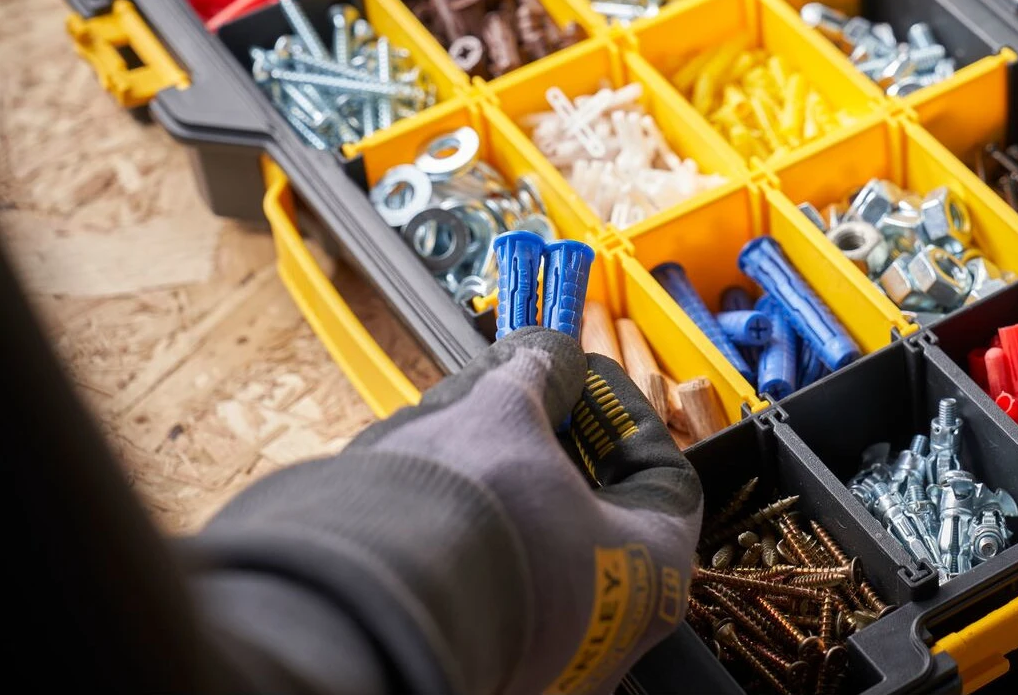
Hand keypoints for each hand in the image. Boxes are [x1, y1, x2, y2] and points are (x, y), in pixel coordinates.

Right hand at [352, 327, 702, 694]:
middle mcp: (611, 635)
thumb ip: (538, 374)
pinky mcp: (487, 667)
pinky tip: (433, 497)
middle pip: (597, 513)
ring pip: (539, 548)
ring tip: (462, 442)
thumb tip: (546, 354)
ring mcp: (550, 660)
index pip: (662, 475)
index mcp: (650, 573)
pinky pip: (495, 586)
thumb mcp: (503, 412)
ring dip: (507, 488)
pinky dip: (474, 536)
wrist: (355, 612)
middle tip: (522, 406)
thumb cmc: (458, 518)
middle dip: (554, 449)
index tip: (584, 377)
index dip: (620, 413)